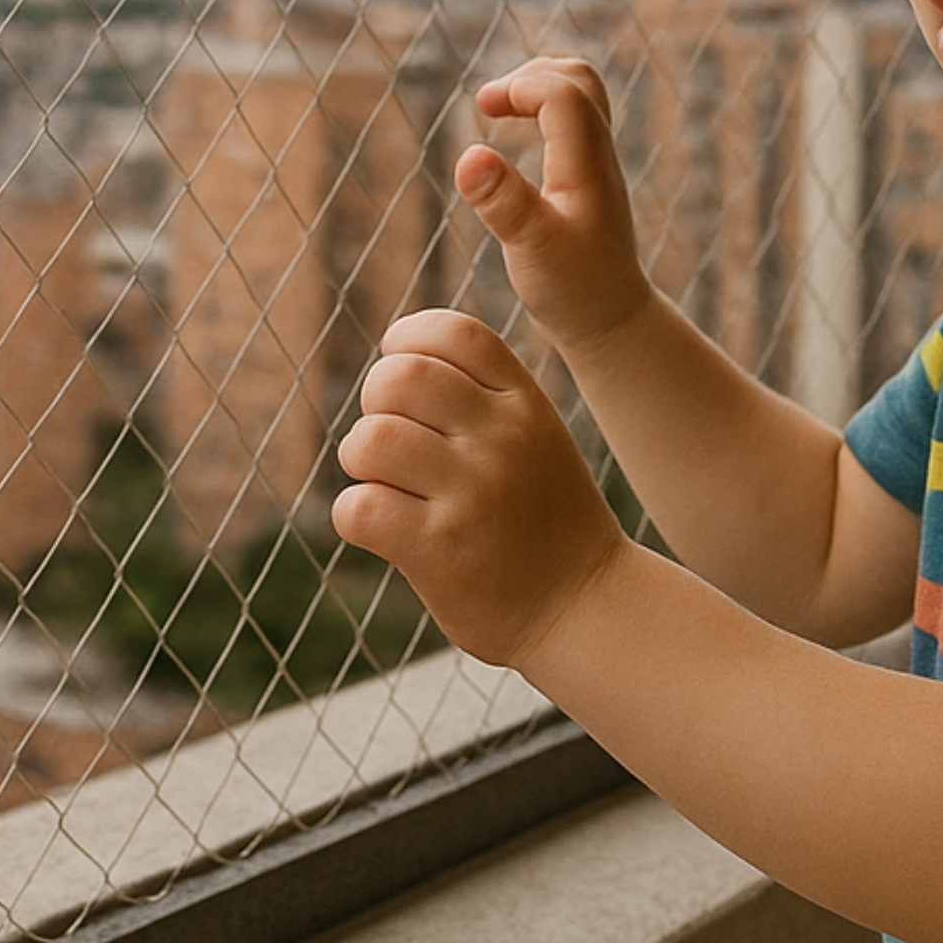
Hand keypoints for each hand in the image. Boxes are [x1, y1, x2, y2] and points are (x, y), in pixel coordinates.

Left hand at [332, 309, 629, 670]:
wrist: (586, 608)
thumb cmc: (545, 521)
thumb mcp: (537, 438)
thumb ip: (484, 397)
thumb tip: (395, 363)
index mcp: (526, 404)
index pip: (455, 333)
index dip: (409, 342)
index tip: (404, 380)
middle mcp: (502, 438)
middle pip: (400, 377)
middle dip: (375, 403)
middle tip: (391, 443)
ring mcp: (472, 493)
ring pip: (371, 440)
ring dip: (361, 462)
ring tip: (386, 485)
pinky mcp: (440, 549)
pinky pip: (359, 508)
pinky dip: (355, 516)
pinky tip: (383, 530)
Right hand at [458, 57, 652, 354]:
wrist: (612, 322)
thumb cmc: (574, 291)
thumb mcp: (531, 249)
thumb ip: (503, 202)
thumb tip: (469, 154)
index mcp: (587, 166)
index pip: (562, 92)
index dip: (519, 86)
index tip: (483, 110)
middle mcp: (599, 157)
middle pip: (580, 78)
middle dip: (529, 76)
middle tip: (489, 105)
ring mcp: (597, 166)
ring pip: (579, 97)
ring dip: (536, 91)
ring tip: (497, 112)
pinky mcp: (589, 180)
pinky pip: (572, 123)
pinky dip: (540, 114)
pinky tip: (513, 143)